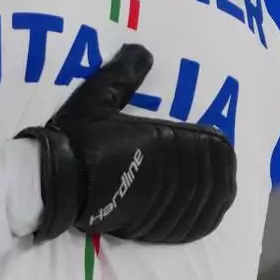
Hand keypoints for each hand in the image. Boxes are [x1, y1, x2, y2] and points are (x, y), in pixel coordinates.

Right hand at [18, 44, 237, 243]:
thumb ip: (123, 75)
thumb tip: (143, 52)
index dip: (218, 145)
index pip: (207, 144)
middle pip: (211, 175)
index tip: (219, 140)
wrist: (54, 184)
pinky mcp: (150, 226)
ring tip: (220, 188)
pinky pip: (189, 227)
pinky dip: (202, 220)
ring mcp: (159, 202)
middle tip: (225, 164)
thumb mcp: (97, 97)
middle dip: (220, 170)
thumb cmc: (76, 138)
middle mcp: (165, 171)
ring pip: (204, 202)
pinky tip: (206, 214)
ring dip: (215, 195)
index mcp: (158, 138)